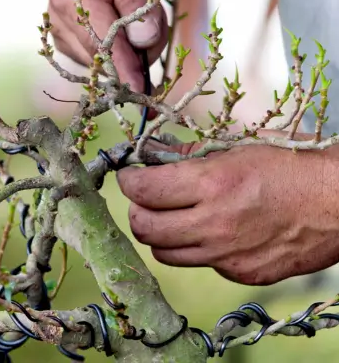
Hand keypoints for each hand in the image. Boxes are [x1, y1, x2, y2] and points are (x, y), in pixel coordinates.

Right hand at [47, 0, 168, 92]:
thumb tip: (141, 41)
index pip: (99, 43)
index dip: (123, 67)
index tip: (140, 88)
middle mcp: (60, 18)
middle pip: (101, 58)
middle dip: (135, 52)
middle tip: (158, 19)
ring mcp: (65, 31)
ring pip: (103, 63)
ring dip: (133, 50)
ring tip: (146, 15)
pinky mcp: (74, 39)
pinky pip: (102, 59)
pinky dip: (124, 51)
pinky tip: (132, 27)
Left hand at [116, 138, 338, 284]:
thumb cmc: (292, 165)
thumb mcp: (239, 148)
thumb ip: (189, 155)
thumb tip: (152, 154)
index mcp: (212, 184)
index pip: (143, 191)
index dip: (128, 182)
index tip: (129, 176)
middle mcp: (214, 224)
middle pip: (144, 228)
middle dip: (137, 211)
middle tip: (146, 199)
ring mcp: (227, 255)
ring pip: (164, 254)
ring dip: (161, 234)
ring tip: (174, 217)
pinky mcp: (241, 274)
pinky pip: (200, 264)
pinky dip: (196, 249)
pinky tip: (214, 232)